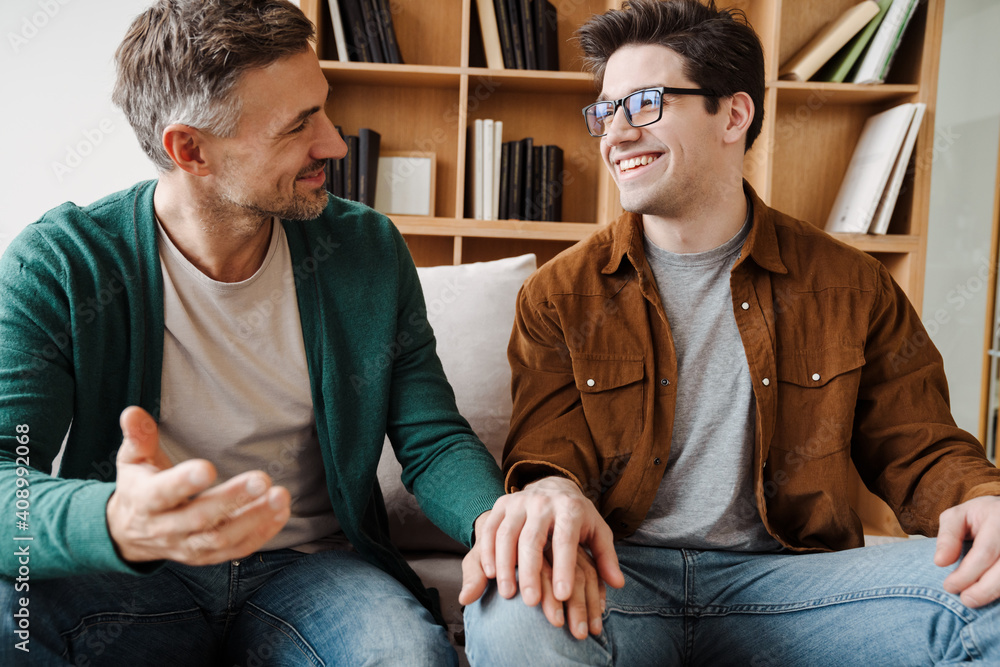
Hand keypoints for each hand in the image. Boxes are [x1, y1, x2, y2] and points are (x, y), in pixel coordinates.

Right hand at [106, 406, 290, 564]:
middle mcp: (165, 529)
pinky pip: (236, 551)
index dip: (183, 483)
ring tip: (280, 496)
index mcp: (144, 501)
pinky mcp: (205, 557)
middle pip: (199, 518)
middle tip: (262, 479)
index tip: (208, 468)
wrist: (130, 533)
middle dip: (232, 499)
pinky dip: (261, 534)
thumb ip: (138, 437)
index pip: (162, 494)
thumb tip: (133, 411)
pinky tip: (281, 513)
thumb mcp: (132, 460)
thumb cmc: (139, 486)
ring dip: (254, 519)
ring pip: (221, 538)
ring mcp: (186, 546)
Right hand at [459, 477, 622, 627]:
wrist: (552, 485)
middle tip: (531, 602)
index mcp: (570, 509)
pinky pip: (490, 528)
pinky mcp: (501, 505)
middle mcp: (543, 503)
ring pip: (507, 534)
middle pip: (532, 538)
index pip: (566, 539)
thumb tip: (618, 583)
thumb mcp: (597, 531)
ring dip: (505, 565)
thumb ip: (606, 557)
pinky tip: (491, 574)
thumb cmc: (577, 517)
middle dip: (531, 571)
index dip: (564, 567)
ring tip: (508, 594)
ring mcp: (519, 502)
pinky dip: (488, 551)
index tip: (562, 596)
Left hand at [934, 495, 999, 606]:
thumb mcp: (958, 516)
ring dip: (994, 593)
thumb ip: (948, 537)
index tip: (949, 586)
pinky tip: (989, 594)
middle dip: (983, 589)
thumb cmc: (979, 517)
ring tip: (975, 600)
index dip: (966, 573)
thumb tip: (940, 562)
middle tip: (965, 600)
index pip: (984, 552)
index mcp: (999, 518)